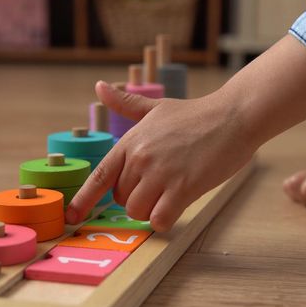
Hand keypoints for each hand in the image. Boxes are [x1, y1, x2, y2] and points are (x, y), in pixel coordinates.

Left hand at [66, 81, 257, 231]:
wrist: (233, 116)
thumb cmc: (196, 114)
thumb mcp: (156, 107)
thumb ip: (126, 104)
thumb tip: (100, 87)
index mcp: (131, 141)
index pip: (99, 176)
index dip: (83, 199)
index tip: (72, 215)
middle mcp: (141, 158)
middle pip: (121, 199)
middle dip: (137, 198)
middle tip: (160, 184)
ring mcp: (161, 173)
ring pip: (138, 211)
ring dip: (151, 210)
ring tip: (170, 193)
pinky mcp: (183, 187)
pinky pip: (160, 219)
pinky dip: (165, 219)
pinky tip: (176, 206)